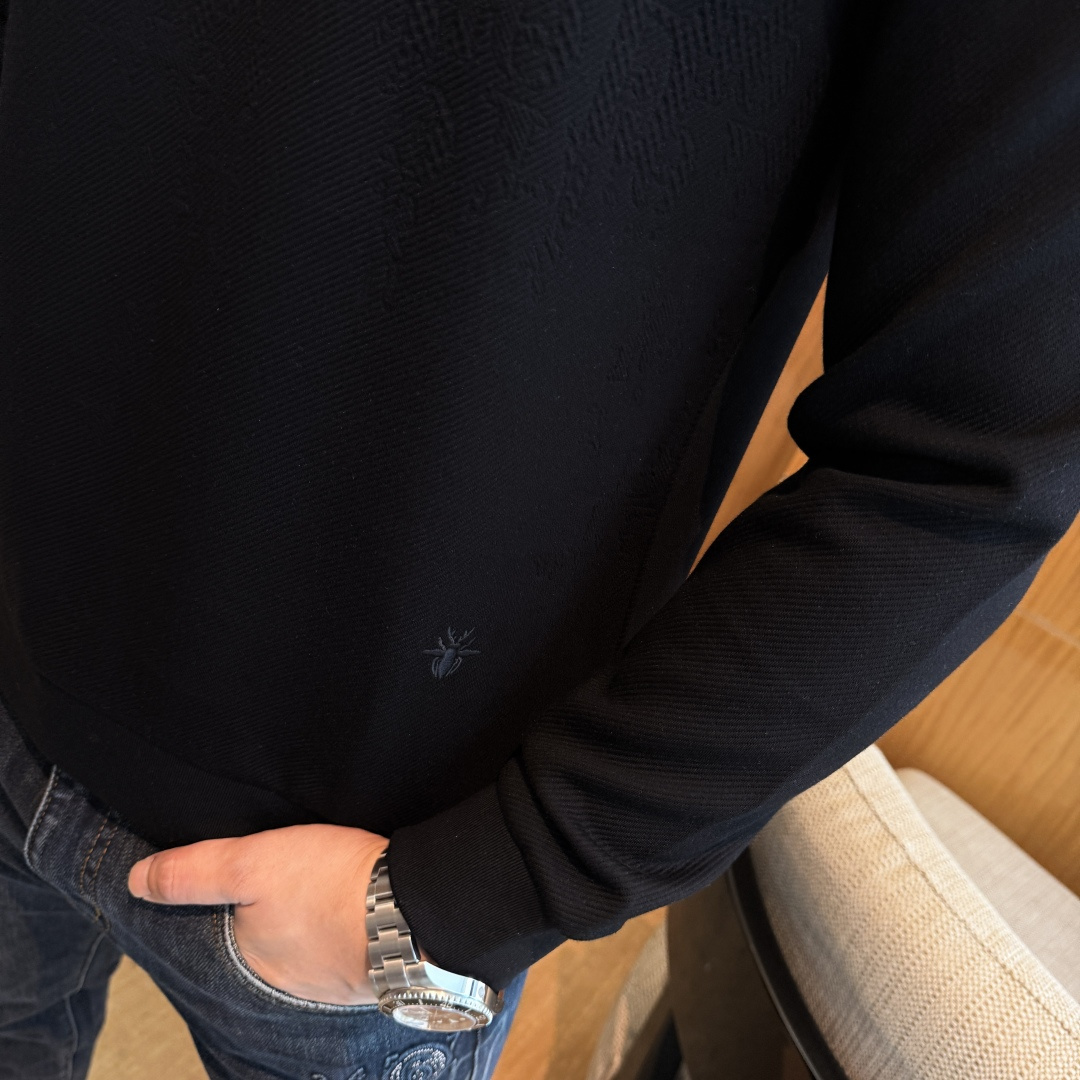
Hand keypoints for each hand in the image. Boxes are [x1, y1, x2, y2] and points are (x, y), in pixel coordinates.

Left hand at [127, 823, 388, 1005]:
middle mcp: (285, 983)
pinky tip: (346, 908)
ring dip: (301, 929)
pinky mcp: (370, 966)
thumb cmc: (331, 886)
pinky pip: (340, 949)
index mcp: (248, 963)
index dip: (212, 914)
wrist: (416, 905)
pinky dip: (338, 930)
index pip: (212, 942)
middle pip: (259, 949)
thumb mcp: (251, 864)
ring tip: (306, 895)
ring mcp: (330, 980)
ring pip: (301, 952)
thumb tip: (136, 881)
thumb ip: (193, 872)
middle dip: (259, 925)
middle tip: (270, 886)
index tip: (223, 890)